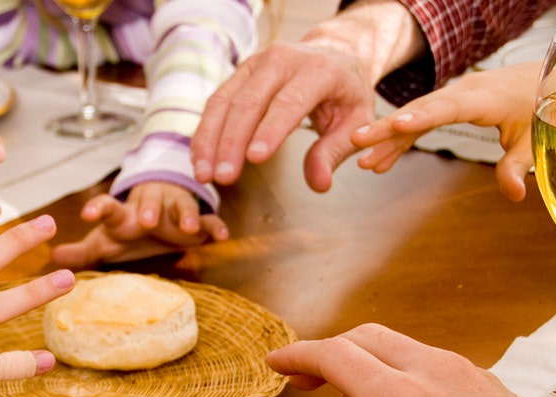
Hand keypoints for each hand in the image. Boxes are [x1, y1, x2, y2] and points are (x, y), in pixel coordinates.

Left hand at [51, 182, 228, 268]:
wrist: (163, 210)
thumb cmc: (129, 229)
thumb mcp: (106, 240)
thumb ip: (82, 251)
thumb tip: (52, 256)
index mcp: (123, 214)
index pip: (107, 207)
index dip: (97, 208)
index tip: (86, 214)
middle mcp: (149, 207)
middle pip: (148, 203)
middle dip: (148, 209)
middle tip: (145, 221)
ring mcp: (175, 211)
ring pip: (181, 207)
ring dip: (185, 215)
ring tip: (189, 227)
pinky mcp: (198, 222)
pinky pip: (209, 221)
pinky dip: (215, 227)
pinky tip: (222, 237)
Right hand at [191, 40, 378, 192]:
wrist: (333, 53)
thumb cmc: (345, 92)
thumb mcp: (355, 121)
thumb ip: (334, 152)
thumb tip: (319, 184)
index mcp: (316, 70)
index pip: (288, 102)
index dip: (270, 130)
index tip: (254, 159)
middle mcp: (281, 61)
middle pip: (249, 102)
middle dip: (232, 142)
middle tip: (223, 177)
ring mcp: (255, 65)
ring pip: (224, 101)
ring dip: (210, 140)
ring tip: (203, 174)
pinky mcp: (239, 74)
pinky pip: (216, 102)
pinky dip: (205, 132)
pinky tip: (199, 159)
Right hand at [261, 324, 555, 396]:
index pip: (334, 354)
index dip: (298, 355)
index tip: (276, 364)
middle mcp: (431, 373)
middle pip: (365, 338)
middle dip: (330, 354)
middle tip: (307, 383)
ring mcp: (466, 375)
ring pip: (401, 348)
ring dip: (367, 368)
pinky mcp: (491, 388)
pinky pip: (433, 363)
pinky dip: (402, 375)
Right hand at [352, 62, 539, 201]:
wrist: (543, 80)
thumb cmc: (539, 108)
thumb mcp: (533, 138)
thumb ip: (518, 165)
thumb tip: (514, 194)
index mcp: (487, 98)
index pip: (450, 108)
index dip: (424, 117)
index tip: (398, 125)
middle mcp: (463, 92)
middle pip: (420, 110)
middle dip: (388, 127)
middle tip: (358, 142)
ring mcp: (451, 97)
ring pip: (413, 116)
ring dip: (387, 137)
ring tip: (363, 160)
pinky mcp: (445, 104)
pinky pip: (418, 121)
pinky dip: (400, 140)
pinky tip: (381, 160)